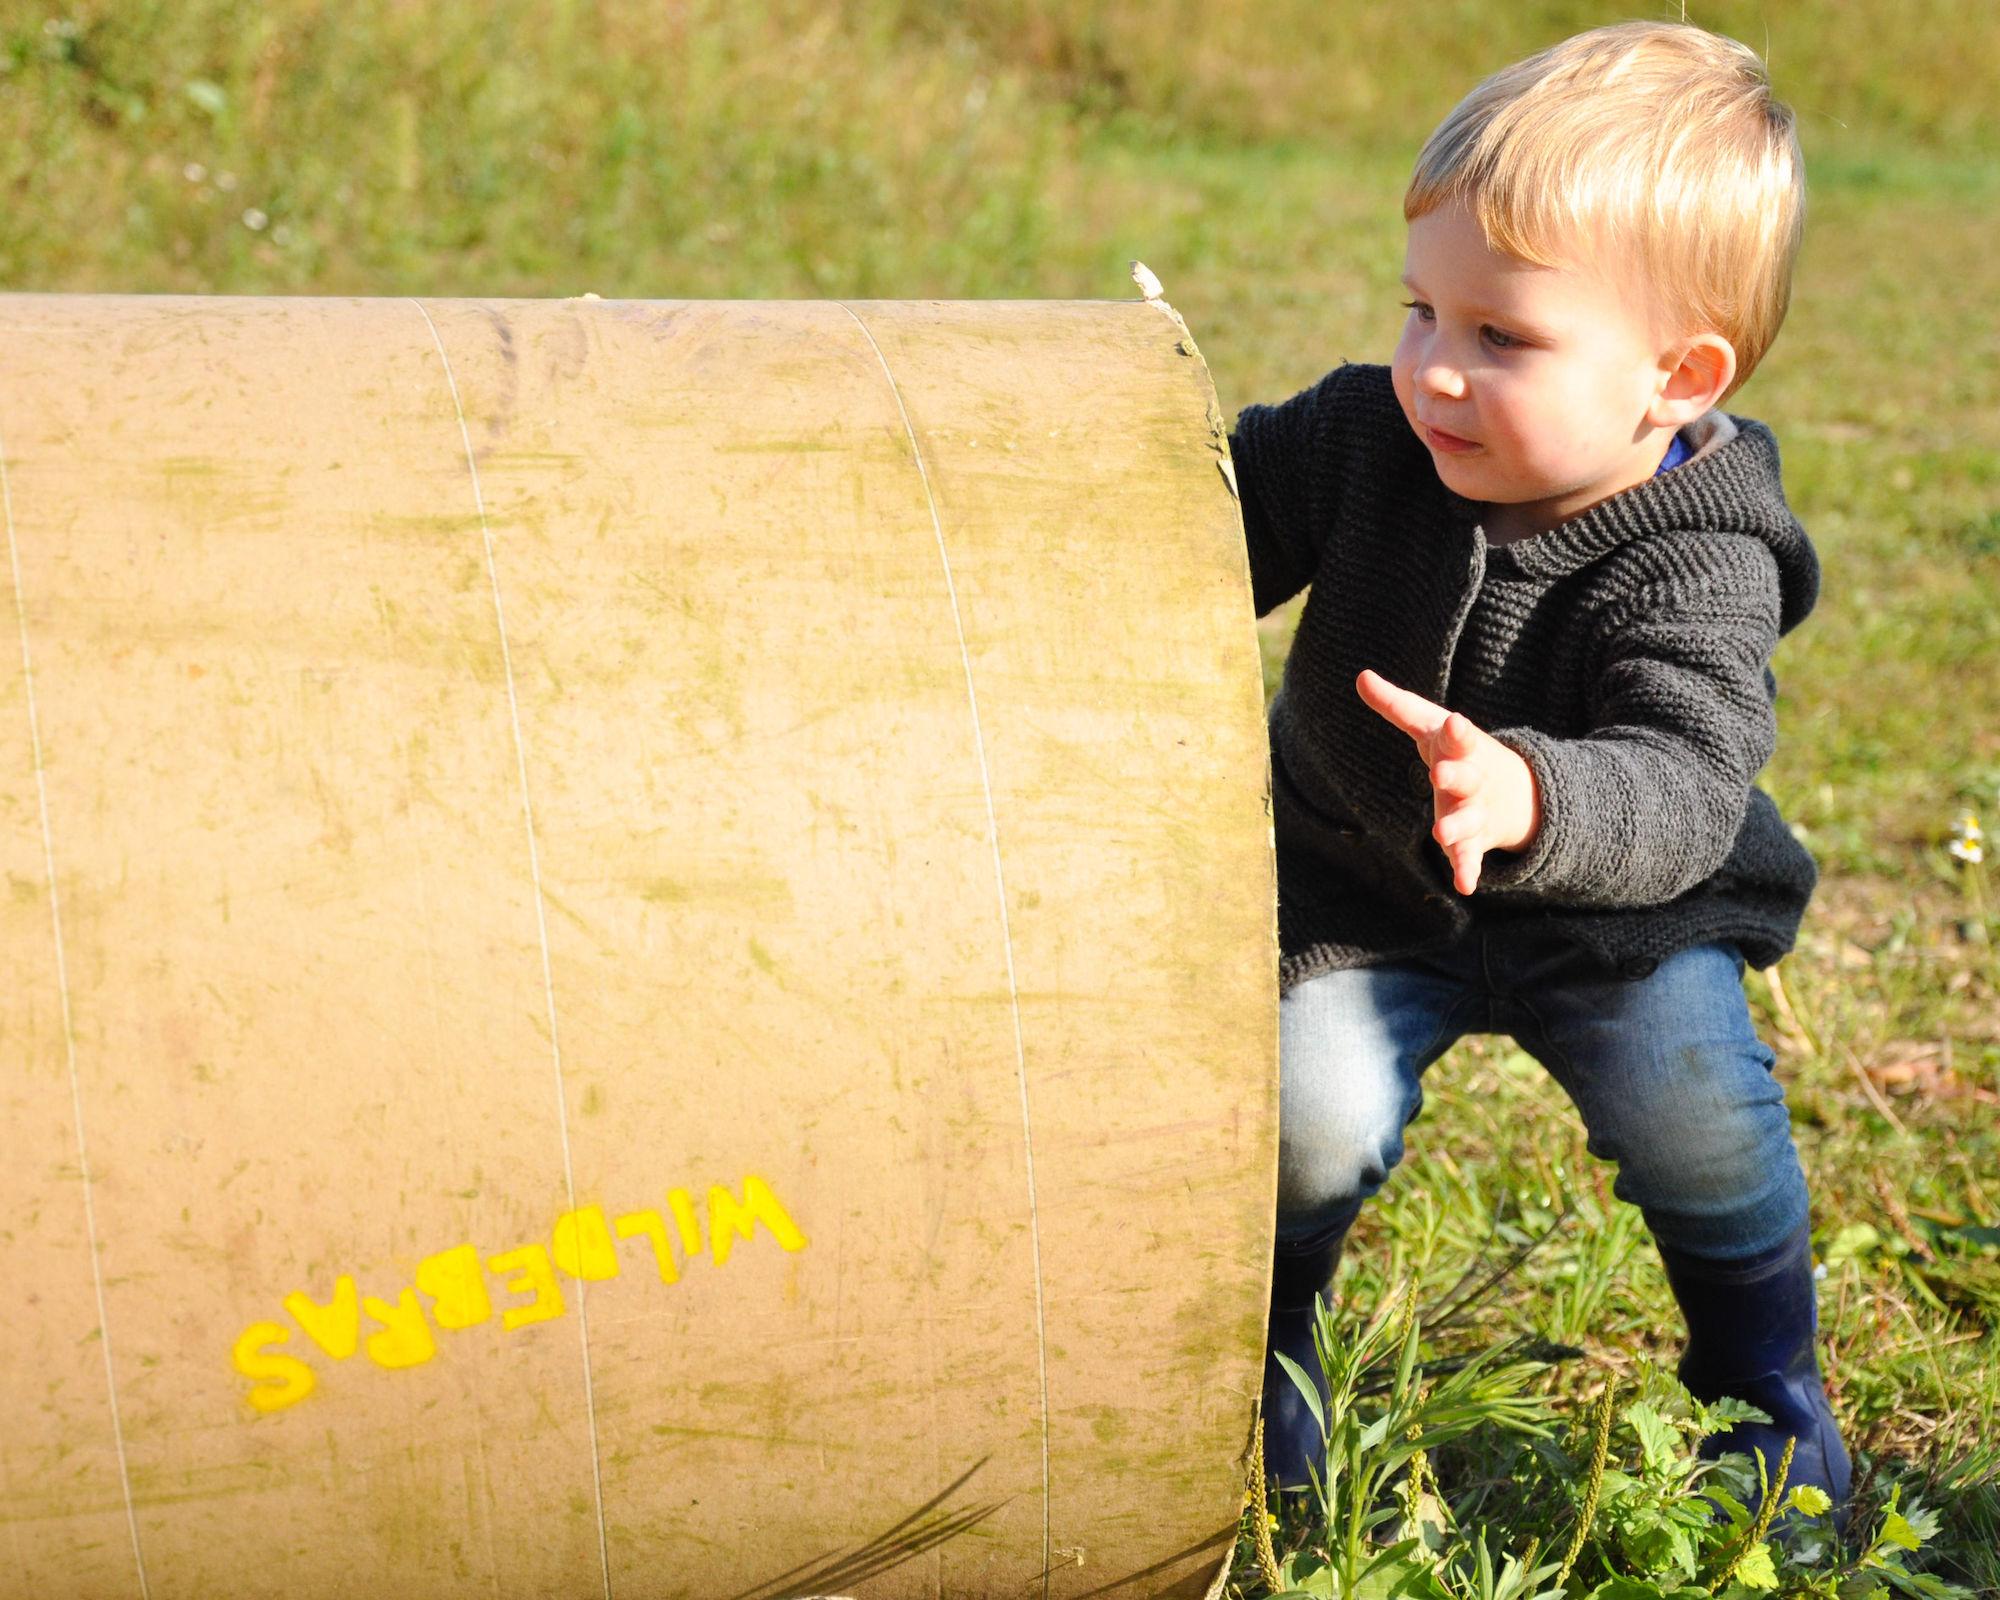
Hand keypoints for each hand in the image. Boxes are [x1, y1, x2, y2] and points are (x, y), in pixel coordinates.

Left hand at [1355, 670, 1541, 894]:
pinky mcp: (1474, 840)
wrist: (1512, 791)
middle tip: (1439, 774)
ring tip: (1440, 836)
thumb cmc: (1456, 751)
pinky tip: (1465, 886)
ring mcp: (1476, 811)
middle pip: (1466, 777)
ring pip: (1468, 820)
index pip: (1459, 737)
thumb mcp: (1429, 726)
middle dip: (1456, 776)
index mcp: (1462, 748)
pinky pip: (1471, 856)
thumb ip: (1396, 705)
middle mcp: (1472, 779)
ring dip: (1456, 828)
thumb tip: (1361, 676)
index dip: (1457, 732)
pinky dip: (1468, 870)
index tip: (1455, 723)